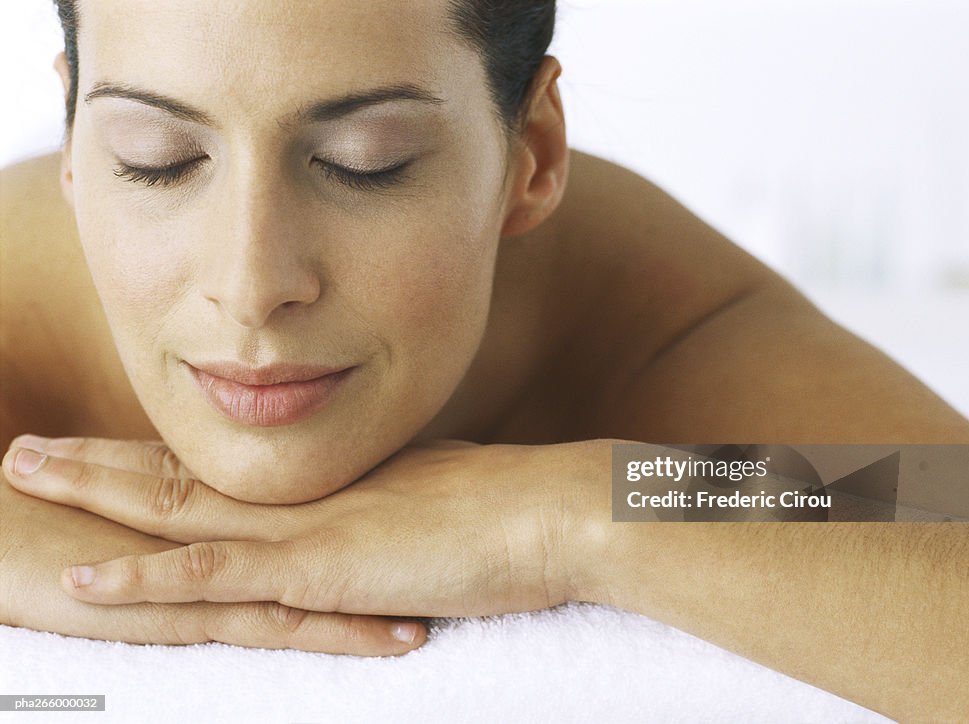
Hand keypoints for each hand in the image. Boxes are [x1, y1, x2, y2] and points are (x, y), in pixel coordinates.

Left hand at [4, 435, 603, 618]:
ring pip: (178, 509)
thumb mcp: (438, 496)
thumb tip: (389, 506)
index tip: (105, 450)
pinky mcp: (323, 568)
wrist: (555, 510)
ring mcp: (308, 526)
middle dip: (95, 461)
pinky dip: (147, 582)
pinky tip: (86, 582)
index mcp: (328, 477)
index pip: (227, 467)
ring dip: (93, 493)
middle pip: (181, 473)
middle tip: (25, 445)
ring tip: (24, 470)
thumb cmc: (513, 508)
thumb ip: (396, 501)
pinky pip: (218, 578)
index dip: (159, 459)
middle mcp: (305, 491)